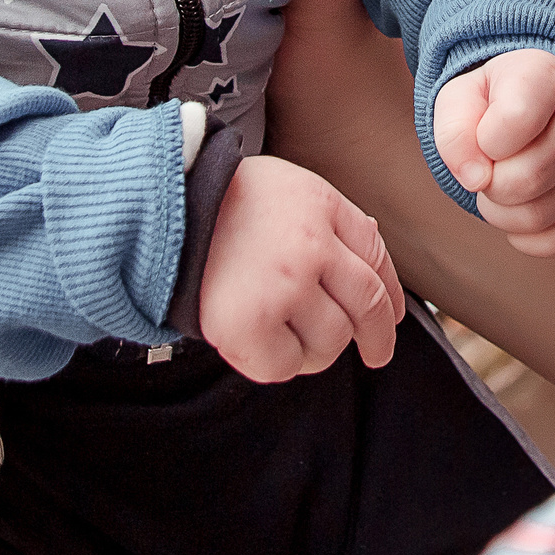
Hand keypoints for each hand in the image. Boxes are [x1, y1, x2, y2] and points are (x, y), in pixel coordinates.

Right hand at [197, 155, 404, 381]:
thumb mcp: (294, 188)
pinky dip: (280, 363)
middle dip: (377, 338)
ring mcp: (281, 288)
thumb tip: (380, 272)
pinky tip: (262, 343)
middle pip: (367, 308)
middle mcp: (310, 248)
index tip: (392, 319)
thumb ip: (339, 223)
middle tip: (376, 354)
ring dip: (318, 350)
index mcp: (322, 208)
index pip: (376, 260)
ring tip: (287, 334)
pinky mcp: (247, 325)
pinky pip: (286, 366)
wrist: (162, 209)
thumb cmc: (227, 202)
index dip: (392, 297)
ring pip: (331, 342)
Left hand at [433, 50, 554, 255]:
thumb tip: (475, 180)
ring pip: (540, 216)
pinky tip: (518, 212)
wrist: (535, 106)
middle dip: (489, 186)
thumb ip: (454, 132)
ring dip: (501, 215)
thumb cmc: (489, 104)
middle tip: (486, 170)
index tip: (483, 134)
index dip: (483, 140)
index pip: (515, 119)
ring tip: (500, 188)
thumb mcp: (459, 99)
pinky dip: (526, 240)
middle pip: (528, 179)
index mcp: (545, 77)